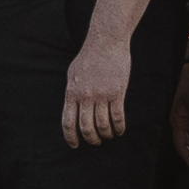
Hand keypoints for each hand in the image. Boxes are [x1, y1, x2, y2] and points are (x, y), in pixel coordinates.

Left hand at [59, 34, 136, 148]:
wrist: (105, 42)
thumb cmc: (88, 57)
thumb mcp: (73, 74)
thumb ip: (72, 92)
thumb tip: (72, 108)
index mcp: (71, 93)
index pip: (68, 122)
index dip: (71, 137)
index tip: (75, 145)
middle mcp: (85, 96)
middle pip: (86, 127)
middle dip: (91, 139)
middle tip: (95, 142)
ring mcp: (101, 95)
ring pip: (102, 124)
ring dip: (106, 135)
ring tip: (108, 136)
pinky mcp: (117, 92)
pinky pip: (117, 116)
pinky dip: (118, 127)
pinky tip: (119, 131)